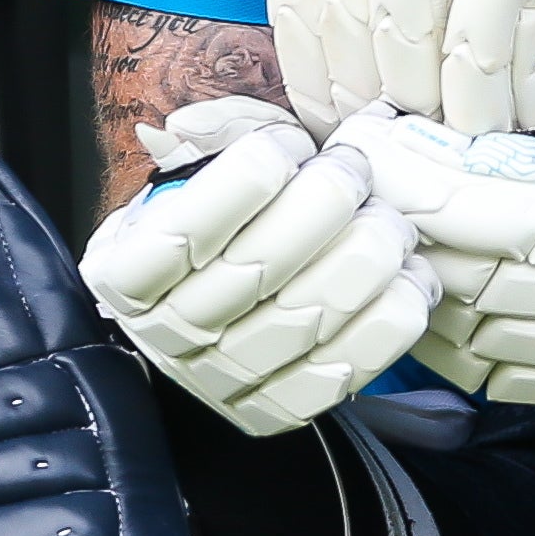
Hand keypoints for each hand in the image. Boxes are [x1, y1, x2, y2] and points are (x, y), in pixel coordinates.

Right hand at [77, 99, 437, 433]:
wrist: (195, 320)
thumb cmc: (203, 234)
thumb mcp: (185, 180)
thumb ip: (216, 142)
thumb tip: (241, 127)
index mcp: (127, 273)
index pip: (187, 228)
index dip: (251, 174)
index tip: (288, 143)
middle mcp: (170, 333)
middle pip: (260, 266)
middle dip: (327, 199)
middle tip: (354, 168)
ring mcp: (225, 379)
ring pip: (311, 315)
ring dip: (369, 252)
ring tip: (387, 217)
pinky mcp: (279, 407)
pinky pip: (349, 365)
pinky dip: (392, 314)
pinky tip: (407, 275)